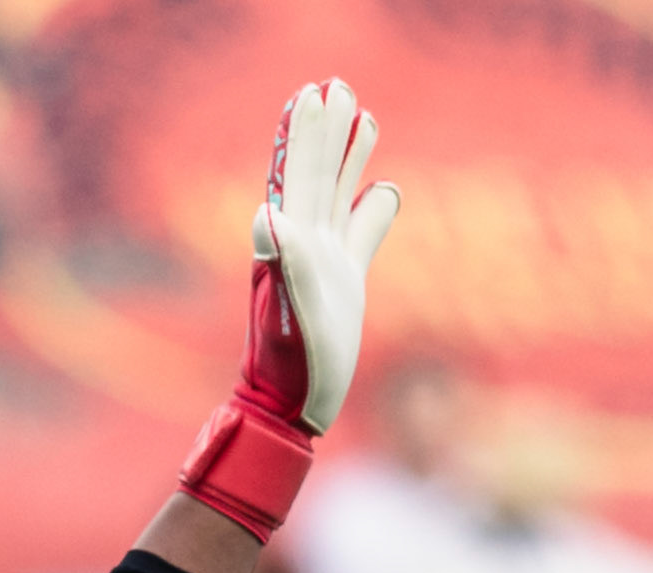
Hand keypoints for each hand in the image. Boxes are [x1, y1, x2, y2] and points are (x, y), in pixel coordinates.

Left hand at [178, 79, 399, 540]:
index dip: (309, 138)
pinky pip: (360, 231)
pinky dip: (371, 203)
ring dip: (347, 156)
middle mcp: (307, 246)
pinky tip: (381, 187)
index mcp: (294, 245)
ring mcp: (326, 262)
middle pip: (319, 177)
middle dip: (326, 133)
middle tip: (335, 84)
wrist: (296, 407)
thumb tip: (271, 215)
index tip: (314, 93)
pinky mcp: (344, 283)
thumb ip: (289, 261)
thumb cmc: (294, 369)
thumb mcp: (294, 313)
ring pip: (339, 196)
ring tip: (360, 114)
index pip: (302, 178)